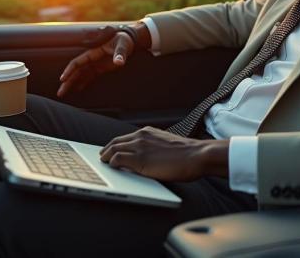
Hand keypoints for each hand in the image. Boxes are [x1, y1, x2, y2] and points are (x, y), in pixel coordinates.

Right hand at [57, 31, 133, 97]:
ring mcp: (95, 64)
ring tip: (63, 93)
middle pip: (76, 71)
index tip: (63, 79)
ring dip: (72, 83)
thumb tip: (119, 62)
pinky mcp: (100, 68)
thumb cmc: (124, 40)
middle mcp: (92, 59)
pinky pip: (89, 76)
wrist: (129, 40)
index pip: (77, 62)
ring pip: (80, 75)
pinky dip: (83, 83)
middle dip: (67, 81)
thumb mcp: (122, 46)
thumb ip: (120, 54)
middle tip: (60, 93)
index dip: (69, 70)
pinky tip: (77, 89)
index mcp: (93, 52)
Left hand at [99, 126, 228, 181]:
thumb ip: (154, 147)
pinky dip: (112, 163)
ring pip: (113, 149)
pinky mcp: (139, 159)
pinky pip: (117, 159)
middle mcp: (141, 136)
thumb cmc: (188, 154)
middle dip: (106, 150)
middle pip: (115, 142)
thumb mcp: (167, 145)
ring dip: (106, 157)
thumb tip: (147, 157)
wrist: (197, 155)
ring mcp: (139, 146)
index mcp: (148, 132)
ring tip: (103, 164)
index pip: (124, 138)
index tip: (111, 151)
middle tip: (102, 158)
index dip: (115, 145)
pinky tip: (112, 168)